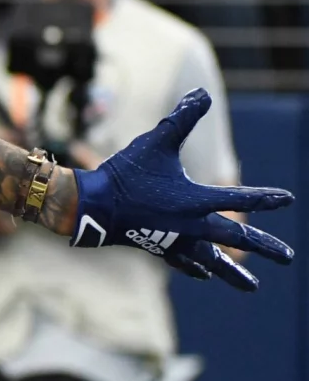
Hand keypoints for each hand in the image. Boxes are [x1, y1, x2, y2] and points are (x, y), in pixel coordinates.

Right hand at [70, 89, 293, 288]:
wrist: (91, 207)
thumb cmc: (125, 173)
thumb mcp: (156, 141)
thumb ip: (182, 119)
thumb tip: (202, 93)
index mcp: (195, 200)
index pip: (240, 199)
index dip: (266, 198)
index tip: (288, 199)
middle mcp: (192, 225)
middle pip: (237, 239)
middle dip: (265, 247)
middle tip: (289, 258)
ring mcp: (176, 240)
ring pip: (213, 261)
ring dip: (234, 274)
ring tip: (252, 287)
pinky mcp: (158, 248)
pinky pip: (185, 262)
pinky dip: (198, 267)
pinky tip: (205, 274)